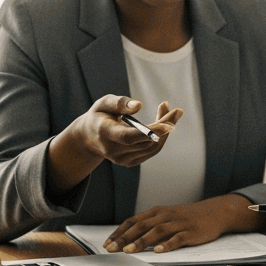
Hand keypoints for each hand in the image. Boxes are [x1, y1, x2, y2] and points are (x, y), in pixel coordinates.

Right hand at [46, 96, 182, 193]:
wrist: (89, 137)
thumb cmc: (99, 115)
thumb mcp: (104, 103)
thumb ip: (119, 103)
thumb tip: (139, 105)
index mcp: (105, 133)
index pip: (129, 137)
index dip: (150, 131)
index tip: (169, 124)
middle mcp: (113, 150)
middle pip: (146, 141)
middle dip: (165, 125)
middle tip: (176, 110)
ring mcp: (122, 159)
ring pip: (152, 146)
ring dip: (166, 130)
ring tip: (169, 112)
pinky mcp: (130, 162)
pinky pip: (151, 150)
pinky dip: (161, 137)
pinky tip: (163, 123)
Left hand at [103, 194, 258, 252]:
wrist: (214, 212)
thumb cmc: (187, 216)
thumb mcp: (166, 216)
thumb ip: (149, 225)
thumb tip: (128, 238)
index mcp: (157, 212)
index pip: (133, 221)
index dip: (119, 232)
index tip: (107, 243)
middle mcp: (165, 216)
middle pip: (141, 226)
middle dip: (125, 238)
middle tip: (112, 249)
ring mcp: (178, 224)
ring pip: (157, 232)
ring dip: (141, 241)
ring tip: (129, 251)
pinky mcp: (190, 232)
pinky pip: (177, 239)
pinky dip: (167, 245)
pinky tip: (158, 251)